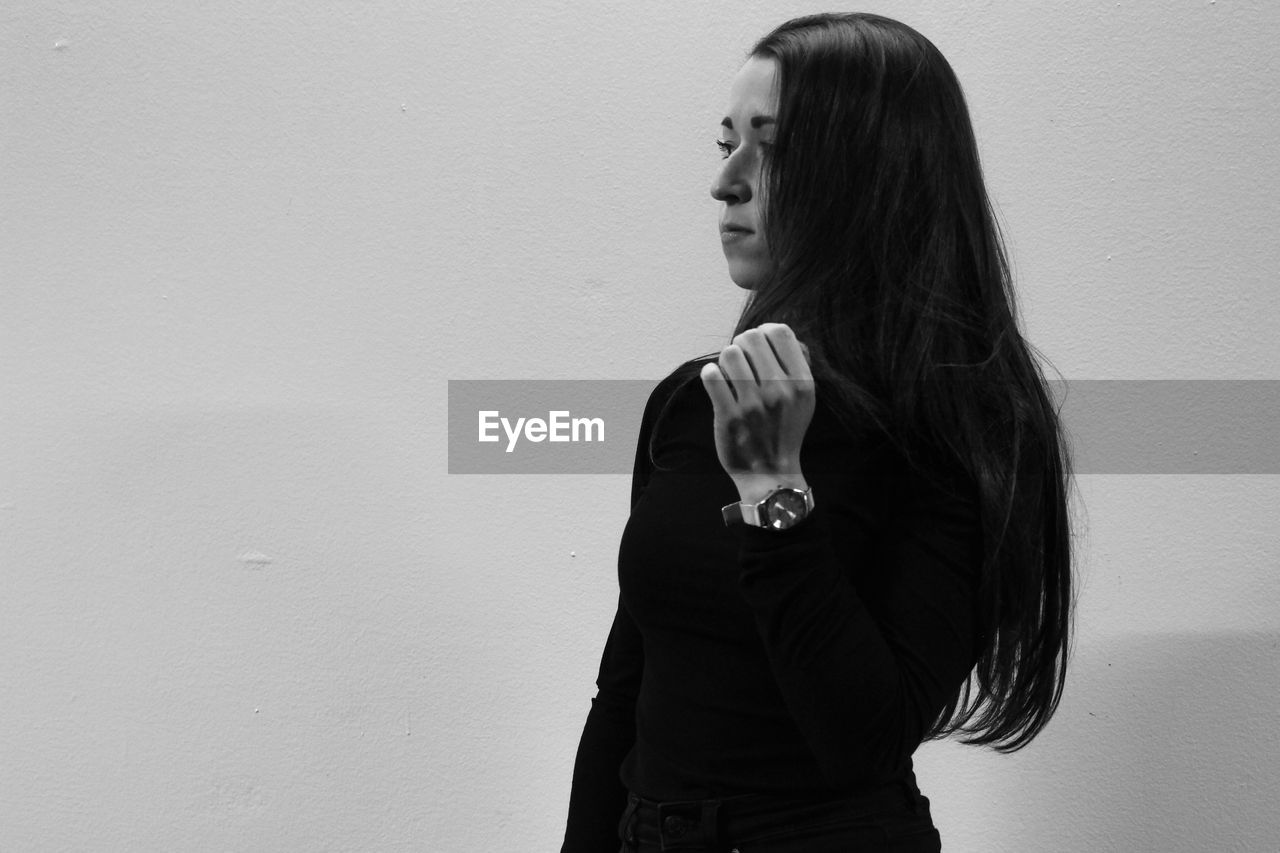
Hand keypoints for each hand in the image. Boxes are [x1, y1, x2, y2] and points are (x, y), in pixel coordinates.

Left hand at [699, 323, 814, 502]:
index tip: (758, 347)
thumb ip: (799, 364)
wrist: (770, 473)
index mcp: (801, 383)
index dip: (765, 332)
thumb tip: (780, 334)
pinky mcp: (729, 416)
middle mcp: (780, 391)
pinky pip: (711, 376)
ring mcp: (753, 404)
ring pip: (730, 353)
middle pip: (751, 337)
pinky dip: (710, 374)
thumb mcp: (805, 399)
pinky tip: (716, 382)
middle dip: (742, 344)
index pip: (780, 332)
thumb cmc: (785, 430)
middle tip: (741, 361)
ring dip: (726, 360)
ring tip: (729, 374)